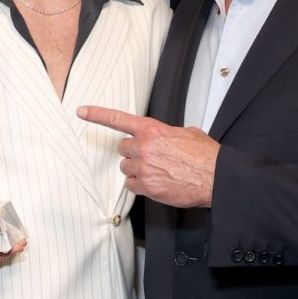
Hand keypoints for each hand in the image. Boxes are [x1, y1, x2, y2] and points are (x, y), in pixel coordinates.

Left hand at [77, 107, 218, 207]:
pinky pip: (131, 185)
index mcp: (152, 130)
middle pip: (122, 148)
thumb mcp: (187, 133)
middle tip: (151, 157)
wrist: (215, 177)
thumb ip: (167, 133)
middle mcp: (144, 147)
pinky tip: (156, 183)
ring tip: (157, 171)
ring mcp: (143, 168)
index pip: (118, 119)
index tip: (82, 111)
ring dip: (137, 169)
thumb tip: (165, 138)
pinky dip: (140, 185)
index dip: (97, 115)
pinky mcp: (146, 186)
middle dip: (134, 152)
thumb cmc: (205, 157)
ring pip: (126, 168)